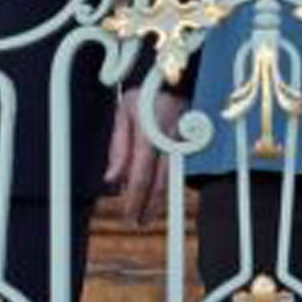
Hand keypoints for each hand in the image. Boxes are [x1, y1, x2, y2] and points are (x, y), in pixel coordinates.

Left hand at [105, 90, 185, 225]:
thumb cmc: (145, 96)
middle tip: (137, 222)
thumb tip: (112, 179)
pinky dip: (164, 185)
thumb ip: (118, 146)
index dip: (135, 200)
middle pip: (160, 184)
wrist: (174, 80)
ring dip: (158, 201)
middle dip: (149, 208)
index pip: (141, 176)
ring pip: (171, 180)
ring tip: (145, 215)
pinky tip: (154, 194)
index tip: (128, 215)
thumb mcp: (124, 113)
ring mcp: (183, 143)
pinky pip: (175, 170)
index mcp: (149, 133)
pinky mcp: (189, 145)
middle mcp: (169, 141)